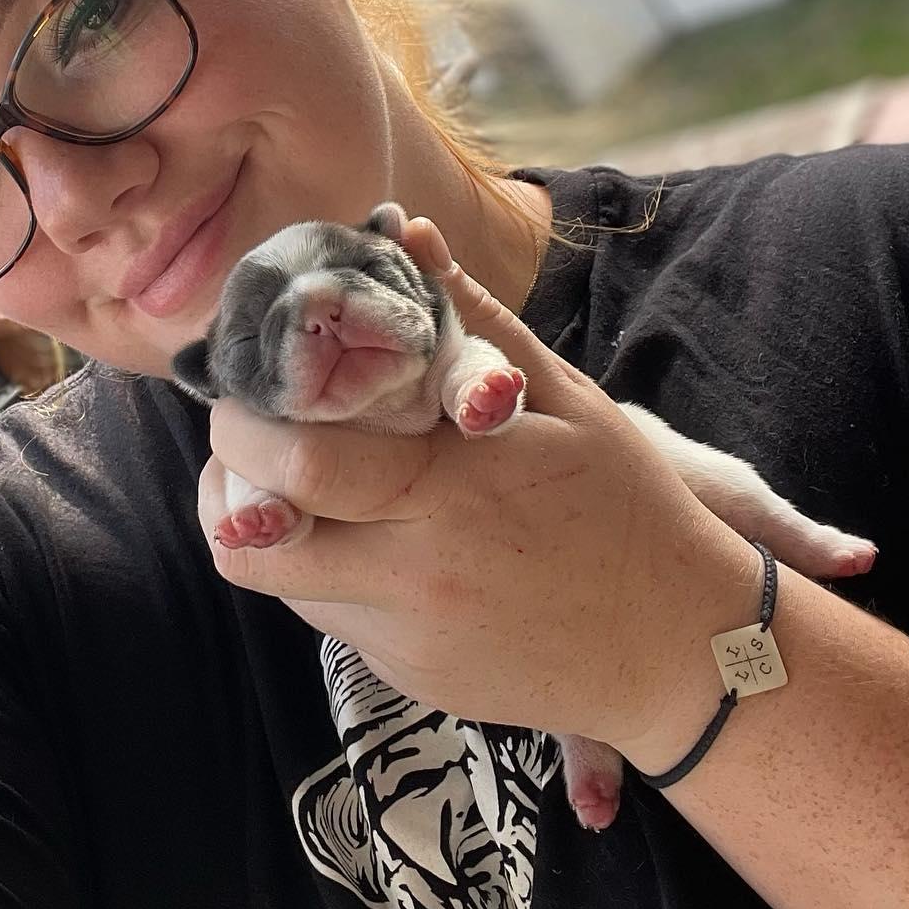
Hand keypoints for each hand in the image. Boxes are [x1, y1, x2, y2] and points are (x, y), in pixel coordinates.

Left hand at [197, 217, 762, 763]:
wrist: (681, 651)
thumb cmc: (628, 508)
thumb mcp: (568, 399)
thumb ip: (473, 319)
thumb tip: (402, 229)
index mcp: (451, 489)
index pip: (299, 462)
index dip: (242, 426)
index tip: (242, 392)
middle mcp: (416, 573)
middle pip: (256, 542)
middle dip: (226, 482)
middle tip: (244, 438)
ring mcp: (409, 637)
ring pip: (281, 584)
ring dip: (267, 529)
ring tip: (302, 479)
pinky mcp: (409, 679)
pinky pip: (330, 620)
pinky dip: (323, 572)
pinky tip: (368, 535)